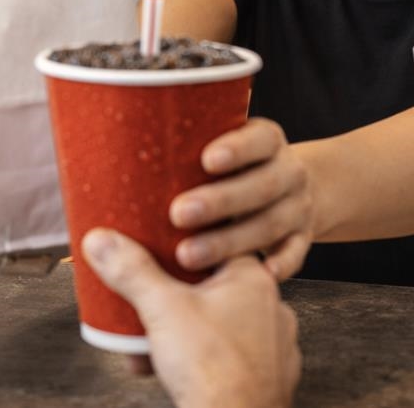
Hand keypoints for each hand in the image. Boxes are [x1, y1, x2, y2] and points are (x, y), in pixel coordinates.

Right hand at [83, 228, 299, 407]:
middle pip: (211, 286)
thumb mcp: (162, 309)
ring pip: (216, 325)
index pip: (219, 242)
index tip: (158, 245)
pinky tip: (164, 368)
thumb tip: (104, 241)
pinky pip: (224, 356)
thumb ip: (132, 272)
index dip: (185, 244)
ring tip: (146, 340)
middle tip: (146, 297)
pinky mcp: (263, 375)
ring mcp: (270, 344)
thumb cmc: (216, 369)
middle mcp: (270, 307)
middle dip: (171, 296)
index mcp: (253, 278)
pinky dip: (195, 360)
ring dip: (179, 332)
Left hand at [168, 118, 314, 280]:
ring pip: (271, 224)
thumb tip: (109, 153)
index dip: (237, 148)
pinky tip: (259, 275)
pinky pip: (297, 254)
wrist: (290, 189)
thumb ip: (186, 151)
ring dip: (231, 241)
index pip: (259, 138)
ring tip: (188, 256)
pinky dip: (281, 264)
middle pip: (261, 185)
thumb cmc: (233, 170)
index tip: (205, 160)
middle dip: (220, 201)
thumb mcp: (221, 149)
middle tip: (178, 214)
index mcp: (267, 141)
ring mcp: (299, 206)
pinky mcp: (304, 237)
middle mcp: (288, 171)